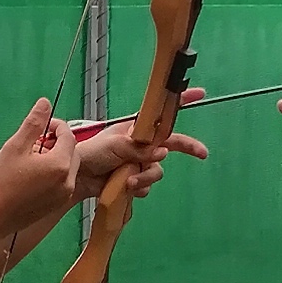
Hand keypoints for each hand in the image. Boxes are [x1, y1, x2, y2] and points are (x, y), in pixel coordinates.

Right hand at [0, 97, 81, 231]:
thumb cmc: (2, 181)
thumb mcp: (16, 146)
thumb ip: (34, 123)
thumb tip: (45, 103)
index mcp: (60, 164)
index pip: (68, 136)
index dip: (56, 126)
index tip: (41, 126)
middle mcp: (68, 180)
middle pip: (71, 151)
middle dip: (57, 142)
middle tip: (35, 142)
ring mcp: (64, 194)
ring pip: (68, 167)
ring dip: (56, 157)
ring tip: (32, 158)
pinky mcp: (58, 204)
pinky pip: (63, 181)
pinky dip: (54, 173)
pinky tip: (33, 175)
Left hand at [71, 115, 208, 195]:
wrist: (79, 176)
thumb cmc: (93, 153)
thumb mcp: (116, 145)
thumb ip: (140, 149)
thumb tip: (162, 153)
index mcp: (137, 130)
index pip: (162, 114)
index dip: (180, 102)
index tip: (200, 94)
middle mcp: (142, 146)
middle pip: (172, 144)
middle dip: (188, 148)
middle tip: (202, 153)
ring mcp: (139, 163)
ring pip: (157, 171)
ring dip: (144, 177)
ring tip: (128, 181)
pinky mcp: (134, 181)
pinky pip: (146, 186)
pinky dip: (138, 188)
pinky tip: (125, 187)